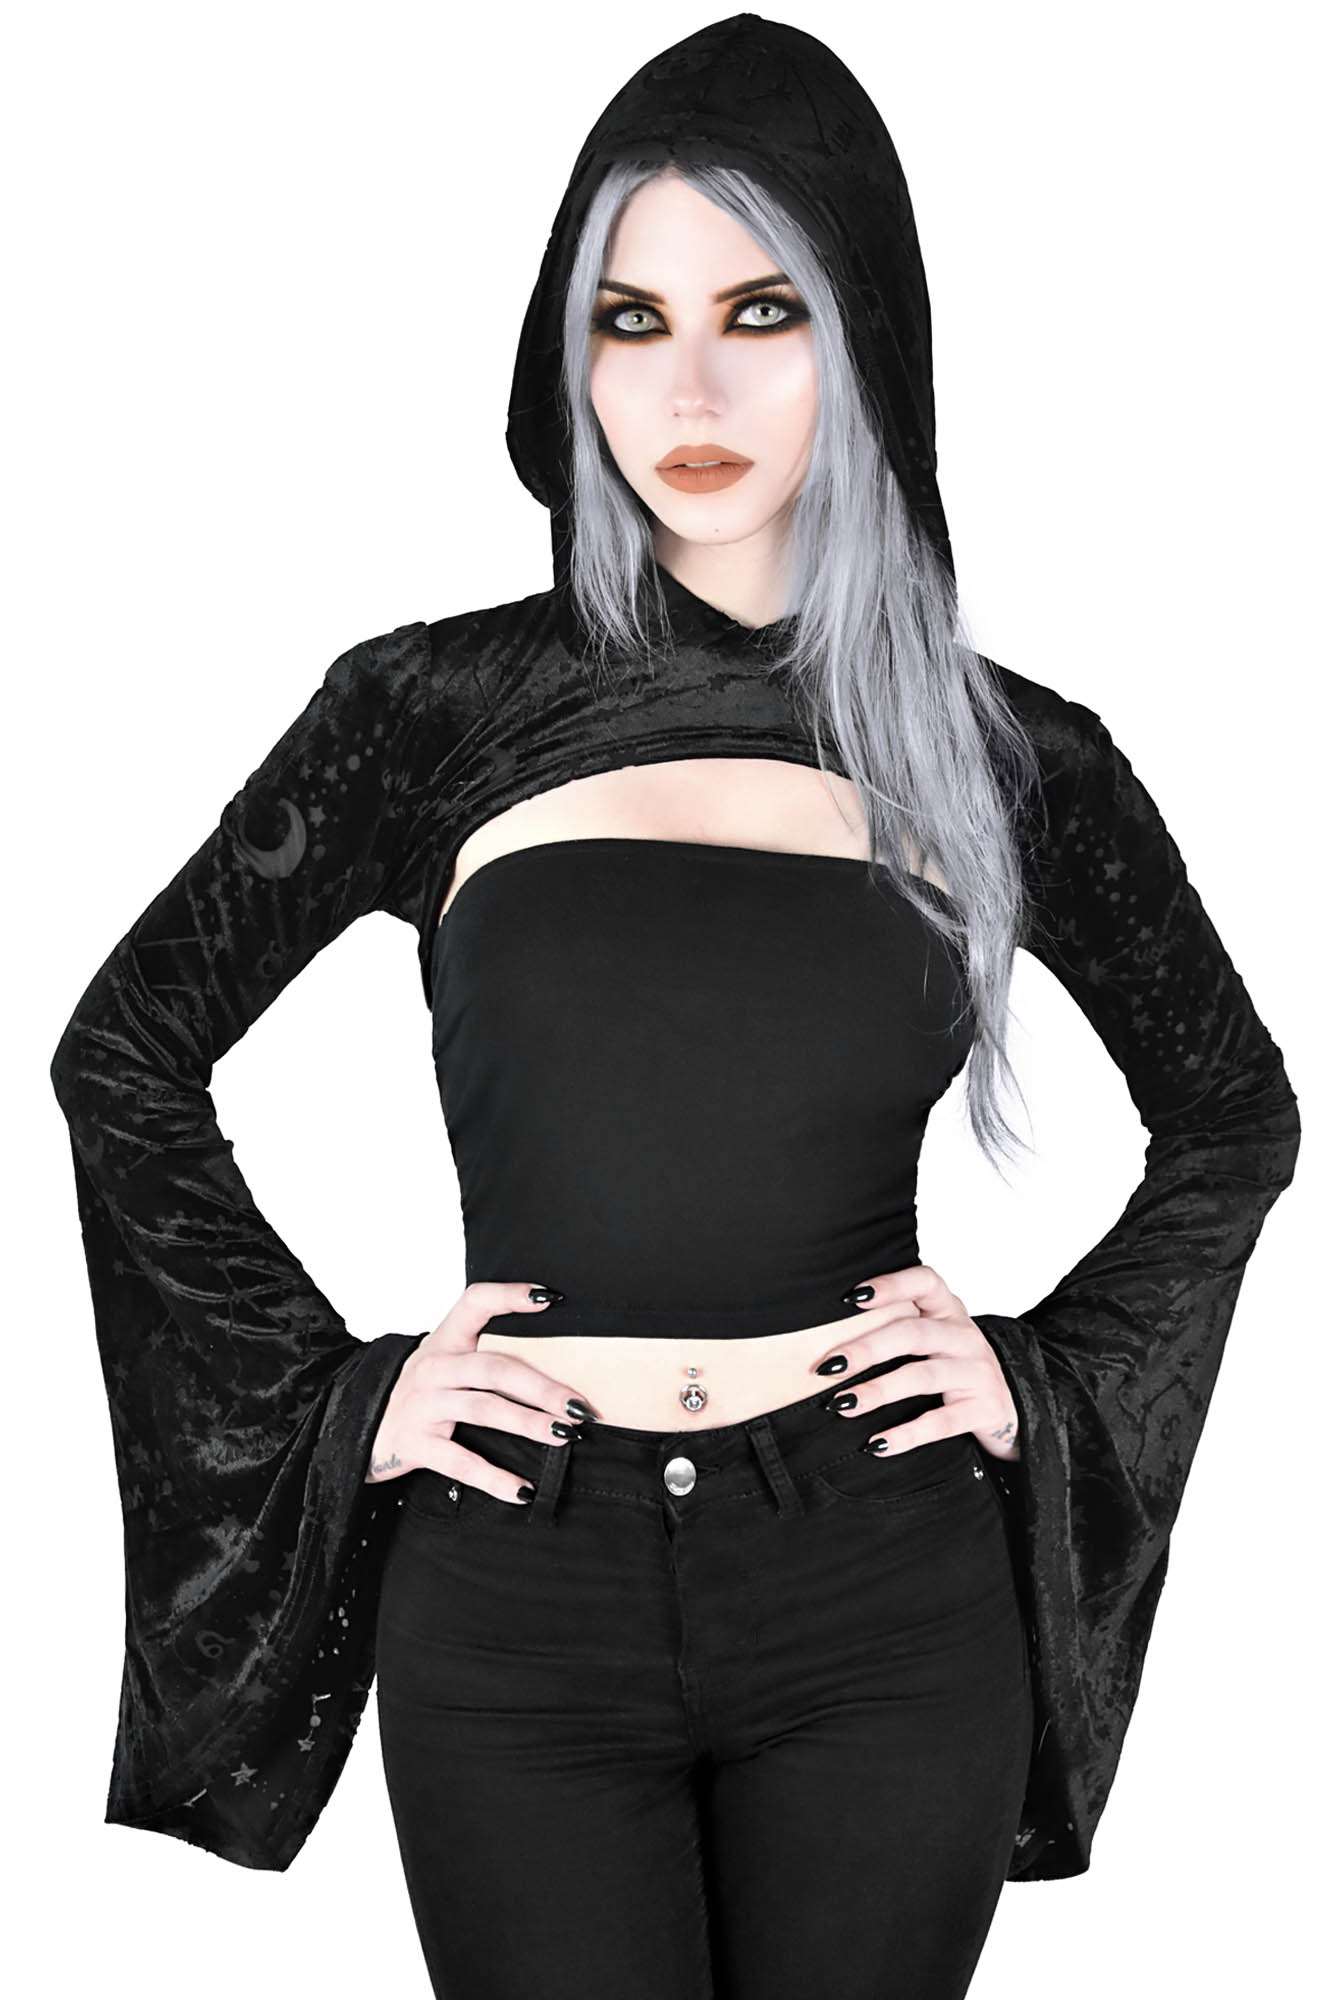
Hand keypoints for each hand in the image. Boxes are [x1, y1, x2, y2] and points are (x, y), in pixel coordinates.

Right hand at [364, 1281, 600, 1501]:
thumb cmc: (419, 1394)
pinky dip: (495, 1478)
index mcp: (444, 1340)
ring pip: (483, 1409)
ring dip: (528, 1423)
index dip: (510, 1296)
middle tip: (578, 1404)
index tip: (550, 1299)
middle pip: (493, 1368)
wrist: (360, 1429)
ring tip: (564, 1435)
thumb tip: (557, 1366)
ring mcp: (424, 1406)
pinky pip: (461, 1463)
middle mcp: (433, 1368)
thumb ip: (484, 1355)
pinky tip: (523, 1489)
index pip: (476, 1303)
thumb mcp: (444, 1363)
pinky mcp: (417, 1445)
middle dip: (542, 1386)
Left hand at [810, 1264, 1020, 1462]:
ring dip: (878, 1390)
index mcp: (949, 1310)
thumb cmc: (955, 1367)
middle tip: (828, 1366)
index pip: (925, 1282)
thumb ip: (896, 1327)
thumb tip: (823, 1340)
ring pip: (923, 1376)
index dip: (890, 1285)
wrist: (1011, 1409)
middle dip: (867, 1348)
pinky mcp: (984, 1410)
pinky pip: (941, 1423)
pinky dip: (906, 1434)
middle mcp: (965, 1336)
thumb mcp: (935, 1339)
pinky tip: (876, 1444)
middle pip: (914, 1333)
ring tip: (842, 1405)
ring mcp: (978, 1372)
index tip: (851, 1298)